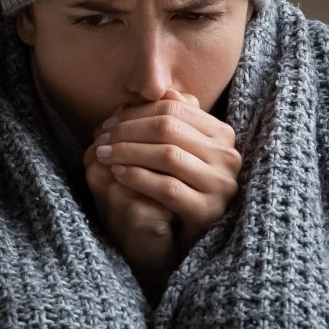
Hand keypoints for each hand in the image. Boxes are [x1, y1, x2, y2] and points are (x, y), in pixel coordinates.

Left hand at [82, 92, 242, 290]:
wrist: (188, 238)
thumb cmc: (179, 187)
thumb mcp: (175, 150)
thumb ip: (172, 120)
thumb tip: (160, 90)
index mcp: (222, 135)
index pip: (173, 110)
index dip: (136, 114)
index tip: (108, 123)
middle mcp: (227, 157)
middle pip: (168, 129)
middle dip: (128, 131)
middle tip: (100, 139)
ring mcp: (221, 185)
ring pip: (167, 155)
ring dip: (128, 152)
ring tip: (103, 155)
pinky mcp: (208, 212)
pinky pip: (167, 187)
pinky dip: (138, 177)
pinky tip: (117, 174)